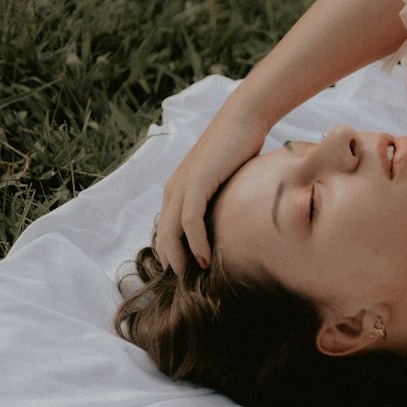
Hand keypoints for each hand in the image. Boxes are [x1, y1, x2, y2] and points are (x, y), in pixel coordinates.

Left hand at [154, 94, 268, 271]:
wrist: (245, 119)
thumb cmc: (240, 150)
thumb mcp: (225, 184)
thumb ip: (219, 204)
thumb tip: (230, 228)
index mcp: (177, 191)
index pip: (165, 232)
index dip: (172, 256)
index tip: (189, 277)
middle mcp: (173, 189)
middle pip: (161, 237)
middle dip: (171, 264)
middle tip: (188, 287)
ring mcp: (182, 185)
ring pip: (170, 233)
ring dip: (180, 259)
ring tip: (195, 278)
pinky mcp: (196, 182)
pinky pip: (189, 221)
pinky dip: (195, 243)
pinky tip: (205, 258)